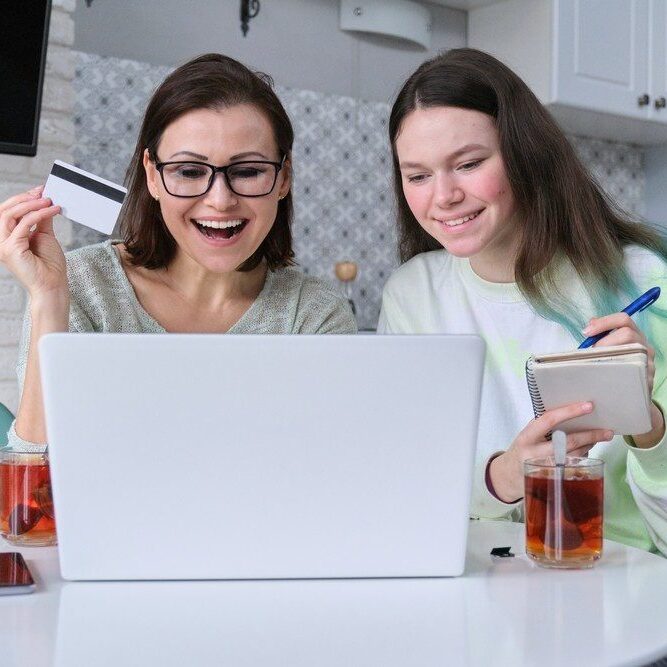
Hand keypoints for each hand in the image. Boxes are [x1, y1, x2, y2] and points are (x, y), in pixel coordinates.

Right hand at [0, 187, 65, 300]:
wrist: (53, 285)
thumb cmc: (49, 265)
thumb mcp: (44, 236)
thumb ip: (41, 220)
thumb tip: (44, 202)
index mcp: (7, 237)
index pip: (8, 211)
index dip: (23, 198)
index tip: (40, 191)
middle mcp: (1, 240)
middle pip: (5, 210)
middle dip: (25, 198)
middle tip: (43, 193)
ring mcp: (3, 245)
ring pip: (10, 214)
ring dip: (31, 204)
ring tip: (48, 200)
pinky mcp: (11, 249)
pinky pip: (24, 224)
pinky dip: (39, 214)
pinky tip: (53, 210)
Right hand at [489, 401, 613, 501]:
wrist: (508, 476)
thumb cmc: (522, 451)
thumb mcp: (527, 436)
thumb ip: (544, 427)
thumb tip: (573, 414)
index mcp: (527, 437)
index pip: (549, 420)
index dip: (569, 412)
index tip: (588, 406)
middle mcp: (534, 454)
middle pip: (568, 442)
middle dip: (590, 436)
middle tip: (607, 431)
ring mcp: (545, 469)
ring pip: (575, 456)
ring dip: (589, 446)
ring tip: (598, 438)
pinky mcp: (553, 481)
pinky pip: (574, 467)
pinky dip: (583, 457)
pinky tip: (585, 451)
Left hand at [583, 312, 655, 391]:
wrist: (630, 393)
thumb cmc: (616, 367)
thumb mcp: (610, 349)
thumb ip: (602, 335)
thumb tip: (591, 322)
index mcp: (634, 334)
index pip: (623, 319)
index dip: (604, 322)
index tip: (586, 332)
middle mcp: (644, 346)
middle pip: (627, 334)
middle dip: (604, 341)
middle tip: (591, 352)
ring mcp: (648, 362)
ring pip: (629, 352)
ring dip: (608, 356)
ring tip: (596, 364)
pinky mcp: (647, 379)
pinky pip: (631, 372)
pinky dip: (614, 372)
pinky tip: (604, 376)